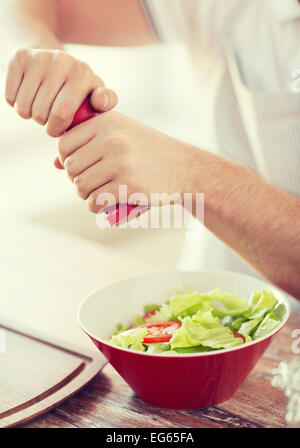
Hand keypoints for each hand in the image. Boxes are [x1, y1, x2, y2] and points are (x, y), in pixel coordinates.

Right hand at [4, 49, 117, 136]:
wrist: (53, 60)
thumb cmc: (78, 90)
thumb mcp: (94, 96)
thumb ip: (105, 103)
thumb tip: (100, 100)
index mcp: (83, 73)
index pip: (61, 114)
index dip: (56, 129)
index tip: (58, 128)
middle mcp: (62, 60)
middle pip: (40, 113)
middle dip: (43, 123)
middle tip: (49, 116)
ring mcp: (39, 57)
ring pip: (23, 107)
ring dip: (29, 114)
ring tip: (39, 106)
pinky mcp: (19, 57)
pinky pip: (9, 97)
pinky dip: (15, 103)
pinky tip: (28, 96)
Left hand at [57, 111, 199, 212]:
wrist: (185, 168)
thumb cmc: (150, 152)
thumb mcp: (122, 135)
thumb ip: (90, 142)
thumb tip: (54, 163)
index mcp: (107, 122)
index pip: (64, 145)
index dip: (67, 160)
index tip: (82, 167)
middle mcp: (112, 139)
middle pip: (71, 168)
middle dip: (77, 180)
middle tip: (93, 184)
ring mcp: (121, 163)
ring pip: (80, 187)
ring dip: (86, 195)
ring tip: (99, 194)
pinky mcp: (129, 186)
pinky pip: (95, 201)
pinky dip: (96, 207)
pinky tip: (106, 204)